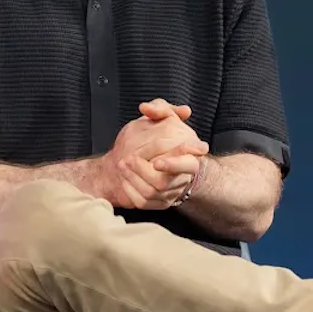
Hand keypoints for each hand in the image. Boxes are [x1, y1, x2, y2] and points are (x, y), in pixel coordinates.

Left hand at [92, 102, 206, 209]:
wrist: (163, 159)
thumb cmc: (168, 136)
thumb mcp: (167, 118)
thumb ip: (160, 109)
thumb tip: (146, 108)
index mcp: (190, 159)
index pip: (188, 165)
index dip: (173, 165)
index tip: (156, 162)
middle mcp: (182, 179)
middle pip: (163, 182)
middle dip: (142, 171)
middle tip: (129, 158)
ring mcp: (171, 193)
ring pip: (151, 193)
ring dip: (133, 179)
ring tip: (122, 165)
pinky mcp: (159, 203)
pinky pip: (143, 203)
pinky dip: (131, 191)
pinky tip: (124, 179)